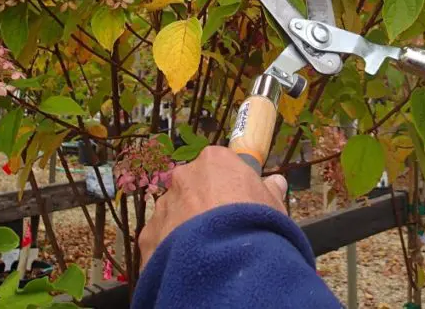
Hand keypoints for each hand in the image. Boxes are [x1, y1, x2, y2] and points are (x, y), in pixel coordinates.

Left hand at [138, 145, 288, 269]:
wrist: (224, 263)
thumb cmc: (254, 224)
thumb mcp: (273, 206)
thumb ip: (271, 190)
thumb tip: (276, 182)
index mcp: (214, 161)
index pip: (219, 166)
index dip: (228, 185)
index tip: (237, 203)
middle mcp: (183, 176)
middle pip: (192, 186)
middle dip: (202, 203)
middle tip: (221, 228)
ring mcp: (163, 205)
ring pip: (174, 212)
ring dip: (185, 226)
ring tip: (205, 250)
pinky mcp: (148, 234)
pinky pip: (161, 238)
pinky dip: (171, 248)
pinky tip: (187, 264)